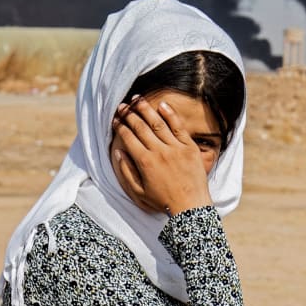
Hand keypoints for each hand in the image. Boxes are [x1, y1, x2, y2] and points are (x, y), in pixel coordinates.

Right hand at [110, 97, 213, 215]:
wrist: (191, 206)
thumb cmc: (163, 201)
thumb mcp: (138, 193)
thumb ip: (126, 172)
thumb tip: (118, 153)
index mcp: (145, 162)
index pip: (129, 138)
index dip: (120, 127)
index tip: (114, 120)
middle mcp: (159, 151)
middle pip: (141, 127)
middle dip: (129, 114)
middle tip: (122, 106)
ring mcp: (175, 148)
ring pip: (158, 123)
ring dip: (146, 109)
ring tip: (137, 98)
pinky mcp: (189, 147)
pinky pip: (178, 127)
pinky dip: (170, 114)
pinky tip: (162, 104)